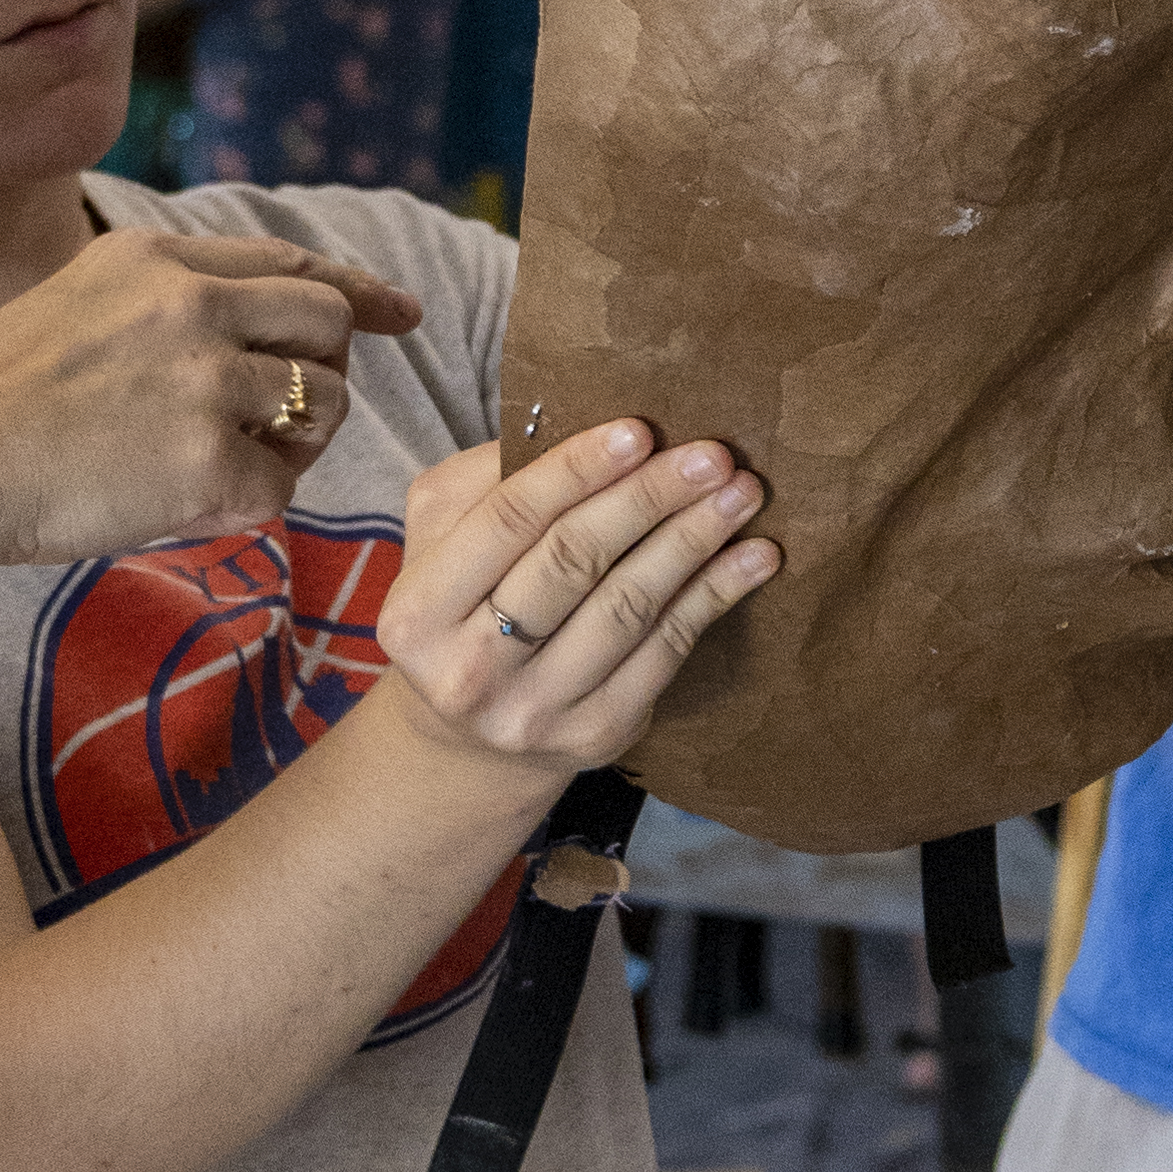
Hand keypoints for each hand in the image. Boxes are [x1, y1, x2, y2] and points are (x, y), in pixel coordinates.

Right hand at [0, 225, 427, 571]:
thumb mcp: (71, 302)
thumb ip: (156, 301)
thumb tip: (240, 326)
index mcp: (154, 259)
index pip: (291, 263)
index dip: (359, 291)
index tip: (402, 313)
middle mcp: (190, 304)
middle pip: (329, 325)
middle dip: (326, 374)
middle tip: (288, 419)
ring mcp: (202, 380)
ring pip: (322, 404)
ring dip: (297, 443)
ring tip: (229, 465)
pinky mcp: (204, 459)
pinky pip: (280, 487)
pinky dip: (249, 503)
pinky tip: (196, 505)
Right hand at [374, 421, 772, 776]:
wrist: (471, 742)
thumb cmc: (463, 610)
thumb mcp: (437, 542)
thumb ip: (483, 483)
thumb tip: (573, 429)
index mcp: (418, 612)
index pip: (507, 521)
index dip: (576, 470)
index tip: (639, 429)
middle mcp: (470, 670)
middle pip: (572, 562)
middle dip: (649, 498)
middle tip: (710, 453)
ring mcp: (536, 711)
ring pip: (628, 607)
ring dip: (694, 541)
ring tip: (742, 493)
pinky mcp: (597, 733)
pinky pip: (667, 651)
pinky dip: (715, 596)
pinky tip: (754, 556)